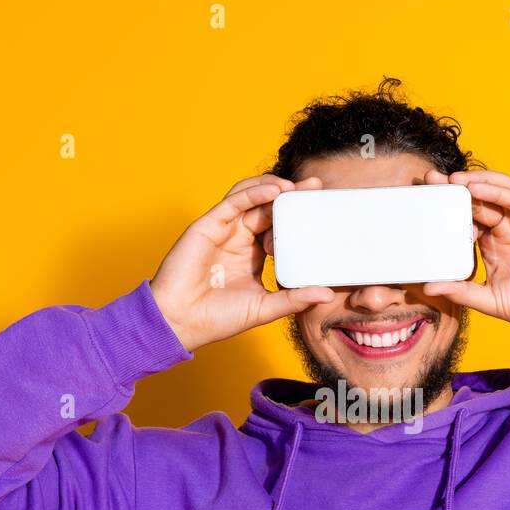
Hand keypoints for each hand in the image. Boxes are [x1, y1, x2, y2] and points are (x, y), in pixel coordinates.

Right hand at [149, 174, 332, 351]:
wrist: (181, 322)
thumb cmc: (217, 318)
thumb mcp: (265, 308)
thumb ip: (294, 299)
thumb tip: (327, 295)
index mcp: (252, 254)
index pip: (280, 226)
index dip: (298, 216)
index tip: (321, 210)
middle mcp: (239, 238)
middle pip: (268, 207)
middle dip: (292, 195)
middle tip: (315, 187)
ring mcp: (224, 229)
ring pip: (250, 197)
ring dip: (273, 187)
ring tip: (295, 187)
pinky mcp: (208, 225)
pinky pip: (234, 202)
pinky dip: (254, 193)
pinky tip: (275, 190)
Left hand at [421, 170, 509, 346]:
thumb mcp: (488, 299)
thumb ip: (460, 291)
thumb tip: (427, 287)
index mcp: (493, 246)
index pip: (465, 220)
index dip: (445, 210)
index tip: (423, 203)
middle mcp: (507, 230)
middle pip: (477, 201)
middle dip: (454, 189)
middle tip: (429, 181)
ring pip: (497, 192)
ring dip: (474, 182)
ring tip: (451, 180)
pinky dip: (495, 190)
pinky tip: (475, 187)